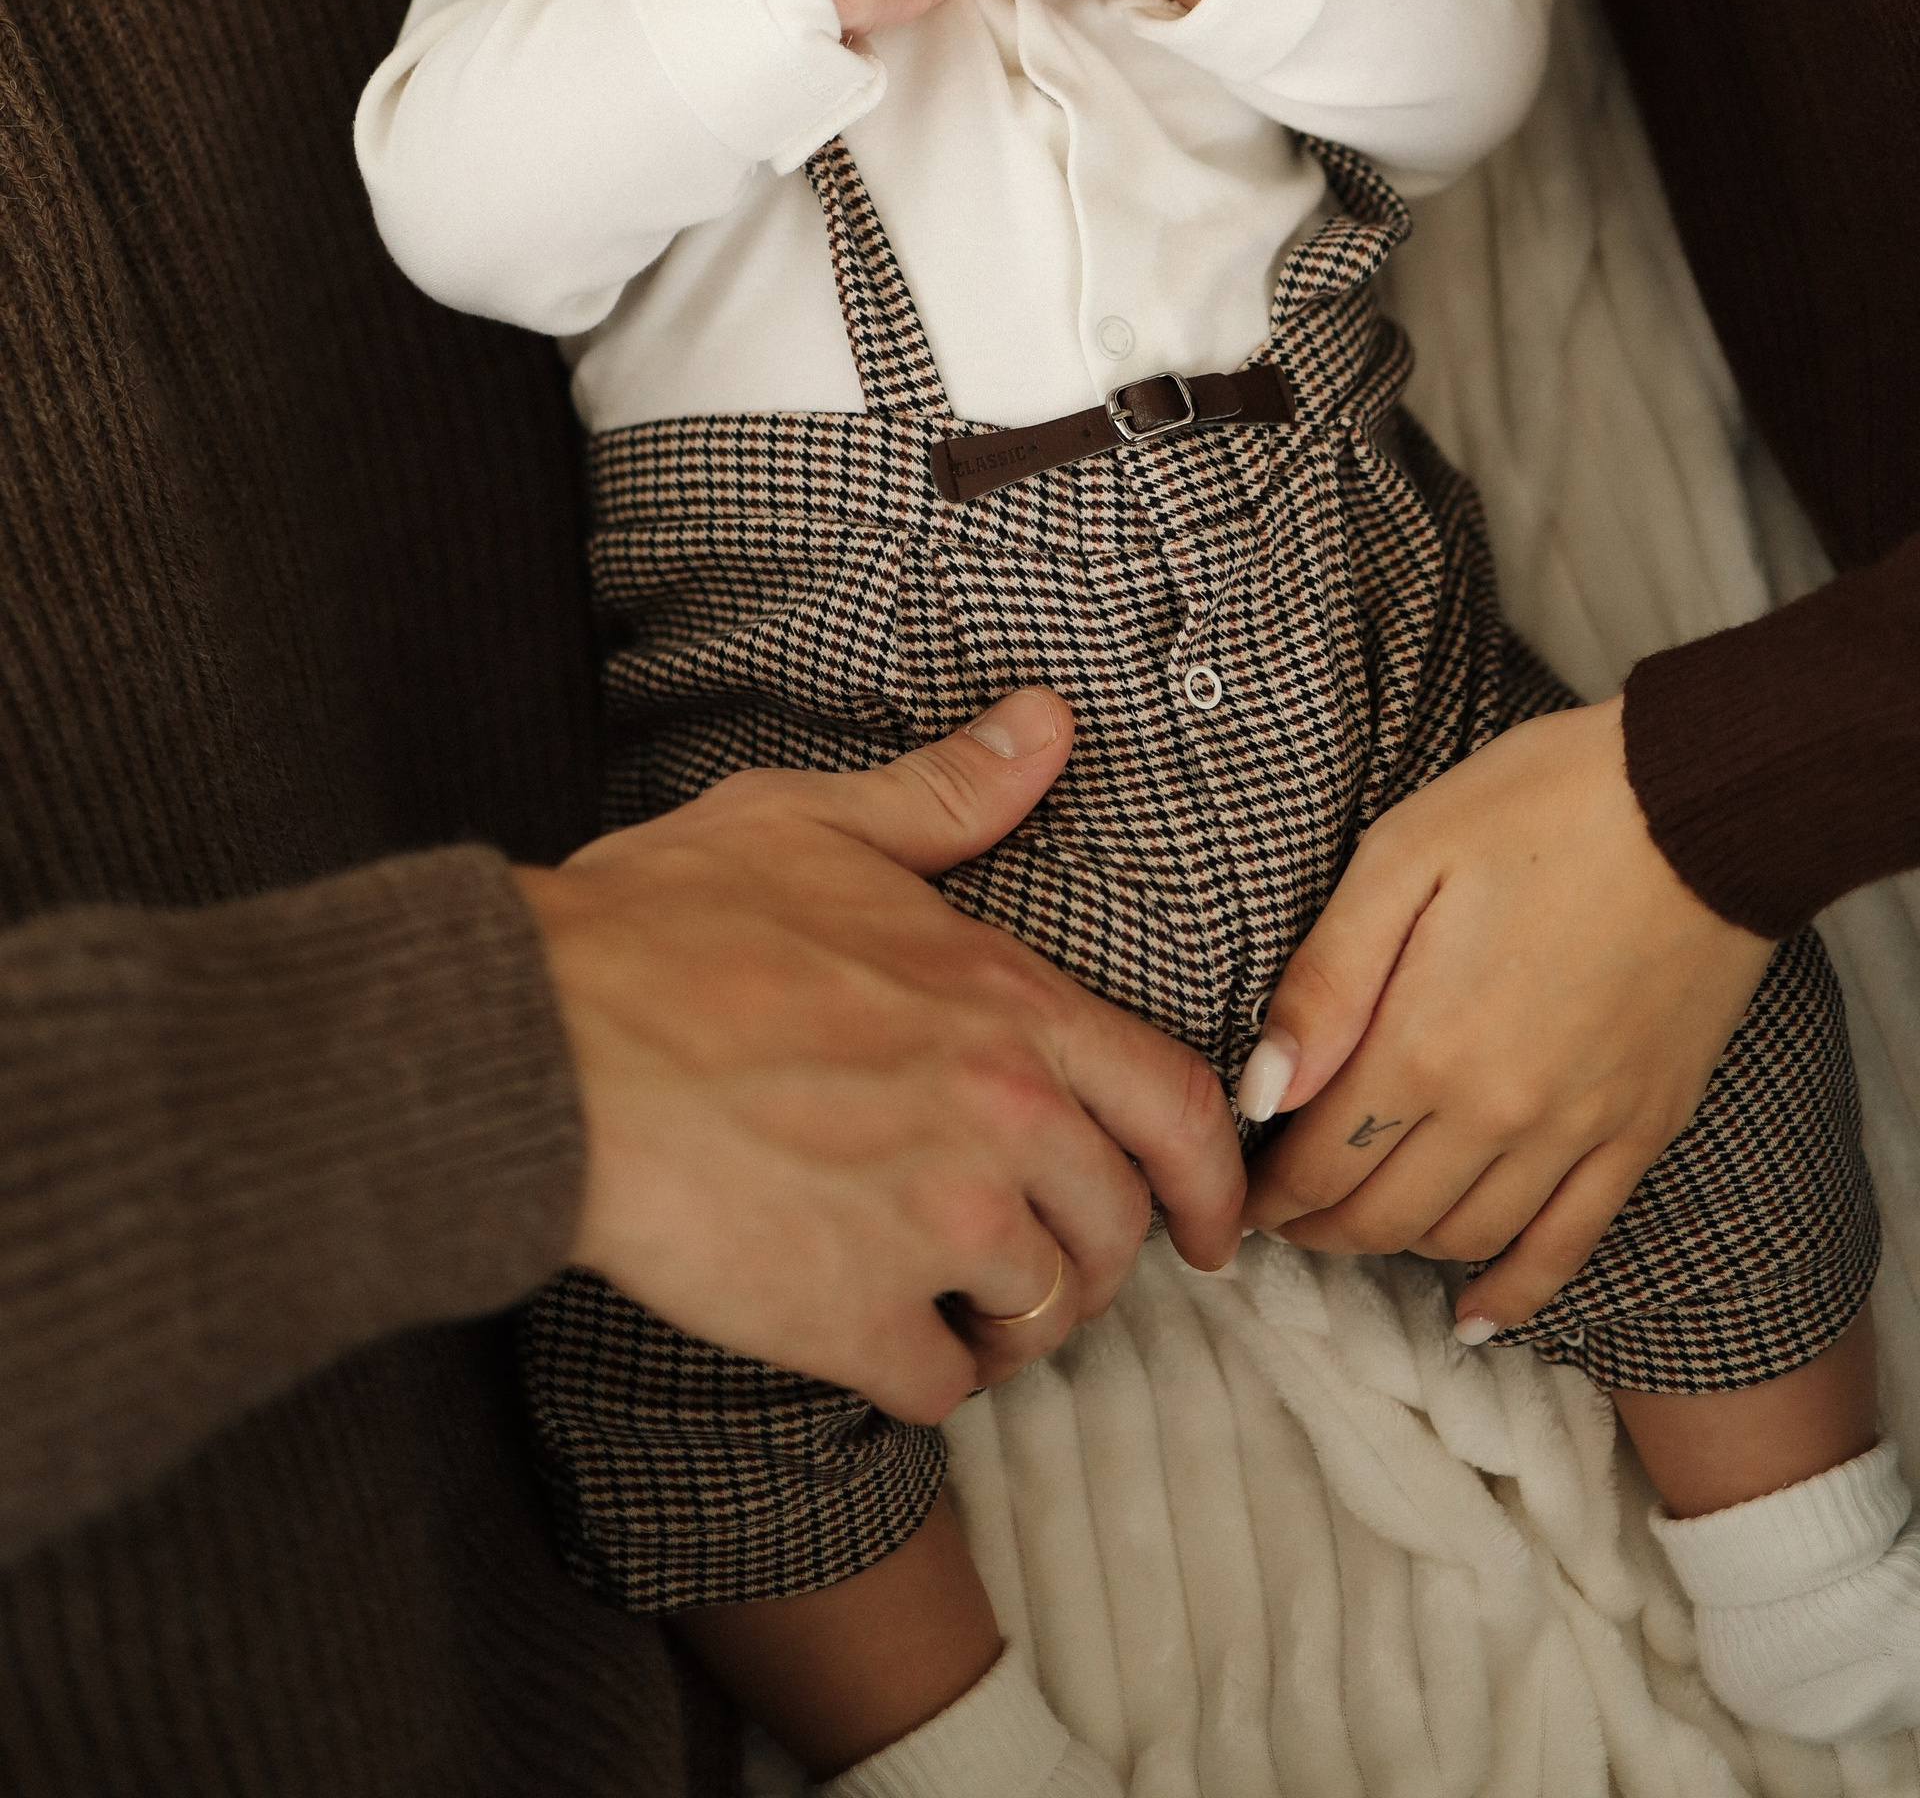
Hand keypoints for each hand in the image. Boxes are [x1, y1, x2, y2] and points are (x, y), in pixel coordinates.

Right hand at [514, 688, 1242, 1420]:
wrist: (544, 1041)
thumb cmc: (662, 925)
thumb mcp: (814, 824)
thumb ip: (948, 792)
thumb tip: (1048, 723)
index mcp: (1008, 1003)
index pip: (1175, 1107)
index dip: (1214, 1183)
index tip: (1214, 1230)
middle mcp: (1000, 1117)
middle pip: (1117, 1229)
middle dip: (1089, 1255)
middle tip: (1034, 1259)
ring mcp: (934, 1224)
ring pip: (1040, 1315)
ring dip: (1005, 1320)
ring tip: (951, 1299)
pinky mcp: (851, 1316)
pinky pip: (940, 1385)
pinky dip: (918, 1374)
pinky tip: (870, 1334)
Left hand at [1238, 699, 1774, 1330]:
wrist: (1699, 804)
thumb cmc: (1540, 805)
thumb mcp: (1402, 857)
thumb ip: (1326, 983)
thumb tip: (1260, 1090)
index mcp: (1423, 1043)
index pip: (1320, 1161)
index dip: (1269, 1190)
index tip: (1238, 1188)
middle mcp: (1497, 1111)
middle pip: (1382, 1216)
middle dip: (1318, 1227)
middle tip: (1284, 1213)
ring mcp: (1577, 1131)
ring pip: (1464, 1238)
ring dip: (1398, 1248)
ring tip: (1358, 1227)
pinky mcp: (1641, 1129)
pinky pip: (1570, 1245)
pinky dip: (1517, 1292)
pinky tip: (1475, 1316)